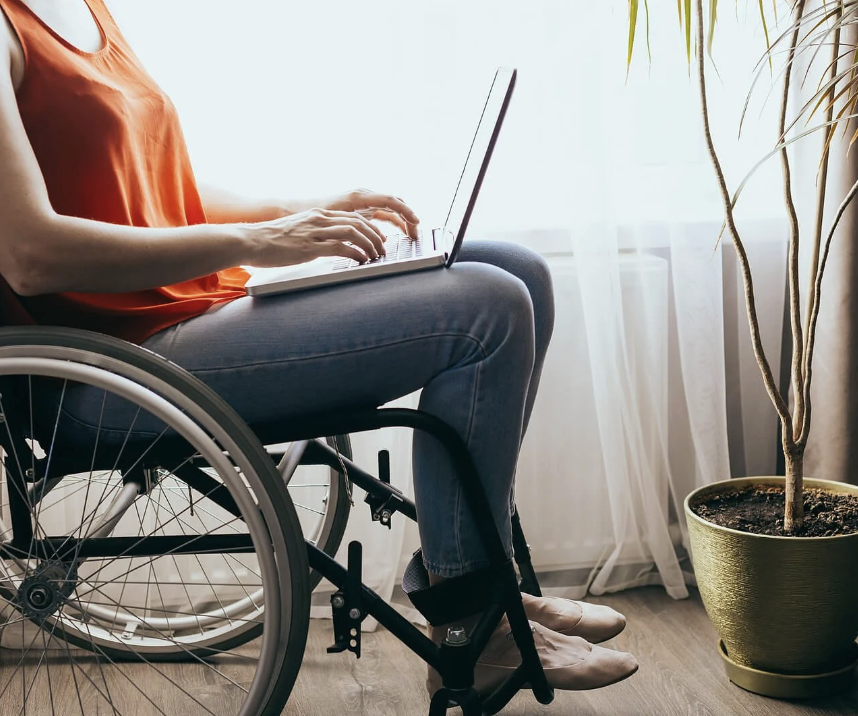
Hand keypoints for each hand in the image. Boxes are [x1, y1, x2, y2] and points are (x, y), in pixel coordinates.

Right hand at [249, 208, 388, 266]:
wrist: (249, 240)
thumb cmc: (270, 240)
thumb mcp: (297, 231)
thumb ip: (314, 234)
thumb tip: (328, 246)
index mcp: (317, 215)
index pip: (352, 217)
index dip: (370, 227)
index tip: (379, 238)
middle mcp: (319, 219)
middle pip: (358, 222)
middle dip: (375, 236)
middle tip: (383, 248)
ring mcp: (314, 232)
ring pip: (354, 232)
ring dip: (369, 244)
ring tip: (376, 256)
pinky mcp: (310, 247)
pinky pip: (341, 248)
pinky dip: (356, 254)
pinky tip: (361, 261)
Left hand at [323, 189, 420, 239]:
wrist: (301, 209)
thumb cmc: (317, 214)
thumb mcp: (338, 221)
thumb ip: (357, 227)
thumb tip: (375, 238)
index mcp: (360, 196)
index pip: (391, 201)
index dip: (406, 212)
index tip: (416, 223)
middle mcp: (365, 196)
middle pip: (395, 204)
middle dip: (408, 218)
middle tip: (416, 234)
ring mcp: (366, 201)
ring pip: (392, 209)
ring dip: (403, 221)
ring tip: (411, 235)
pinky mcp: (364, 208)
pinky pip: (385, 213)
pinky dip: (394, 222)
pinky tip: (398, 234)